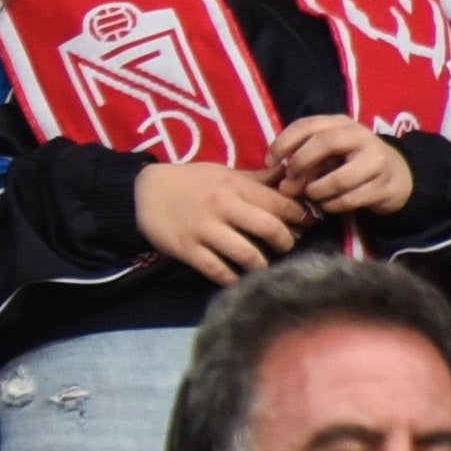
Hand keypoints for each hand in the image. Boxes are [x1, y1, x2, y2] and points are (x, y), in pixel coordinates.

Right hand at [134, 160, 308, 283]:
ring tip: (264, 264)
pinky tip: (239, 276)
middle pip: (269, 228)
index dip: (299, 215)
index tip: (307, 222)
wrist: (143, 192)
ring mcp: (204, 230)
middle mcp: (222, 207)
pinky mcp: (188, 250)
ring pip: (248, 255)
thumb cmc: (189, 181)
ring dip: (262, 264)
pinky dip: (234, 278)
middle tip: (286, 245)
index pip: (279, 202)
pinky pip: (219, 271)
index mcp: (233, 186)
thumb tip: (290, 177)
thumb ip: (256, 180)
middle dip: (286, 241)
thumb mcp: (222, 173)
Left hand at [269, 116, 414, 217]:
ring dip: (317, 191)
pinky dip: (333, 205)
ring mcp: (375, 161)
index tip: (269, 163)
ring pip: (339, 178)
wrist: (398, 175)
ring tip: (311, 196)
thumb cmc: (352, 161)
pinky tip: (328, 205)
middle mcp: (360, 137)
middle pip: (324, 143)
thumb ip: (305, 161)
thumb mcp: (329, 154)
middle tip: (289, 182)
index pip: (307, 125)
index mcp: (341, 123)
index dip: (284, 143)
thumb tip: (282, 182)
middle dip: (301, 163)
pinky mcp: (384, 186)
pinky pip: (350, 199)